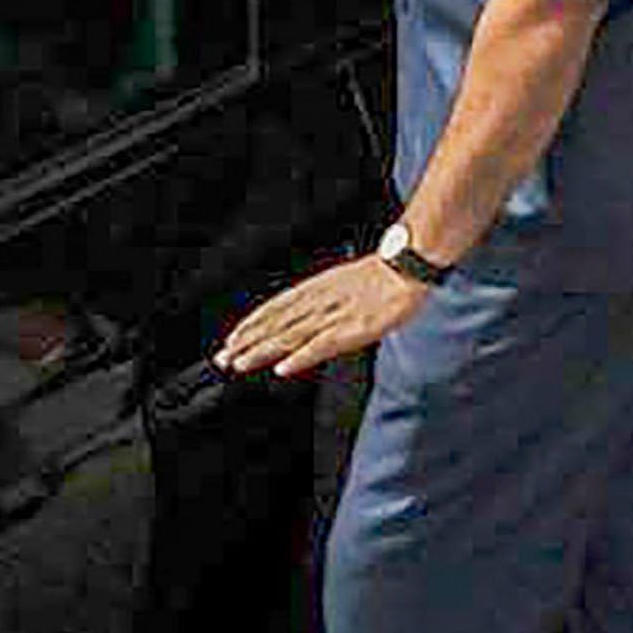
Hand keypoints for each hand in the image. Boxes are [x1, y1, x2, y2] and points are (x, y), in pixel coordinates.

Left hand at [217, 252, 430, 378]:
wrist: (409, 264)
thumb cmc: (383, 275)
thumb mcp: (344, 283)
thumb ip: (324, 299)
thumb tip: (306, 313)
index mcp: (315, 288)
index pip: (274, 308)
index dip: (251, 325)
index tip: (231, 340)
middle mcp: (318, 300)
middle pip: (275, 323)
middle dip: (247, 341)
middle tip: (223, 358)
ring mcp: (334, 315)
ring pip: (290, 335)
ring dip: (262, 350)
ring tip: (239, 363)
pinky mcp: (353, 329)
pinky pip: (321, 345)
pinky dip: (300, 357)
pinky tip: (283, 367)